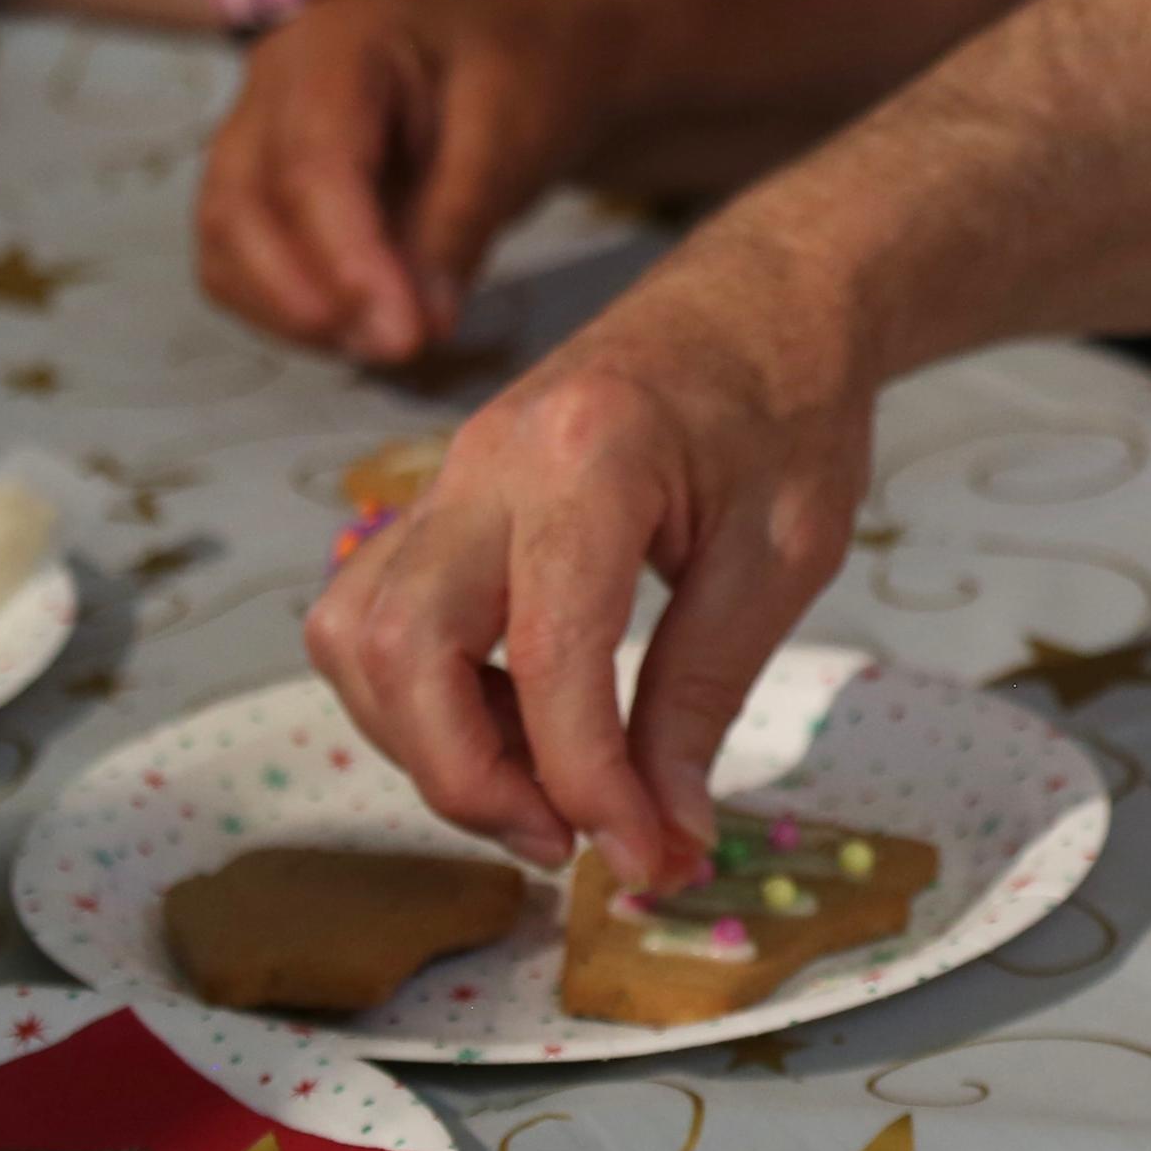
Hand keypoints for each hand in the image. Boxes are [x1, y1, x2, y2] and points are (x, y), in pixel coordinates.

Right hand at [200, 0, 613, 363]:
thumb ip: (459, 225)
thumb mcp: (514, 140)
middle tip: (398, 347)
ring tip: (385, 340)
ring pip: (225, 239)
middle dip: (308, 296)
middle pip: (242, 203)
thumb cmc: (523, 81)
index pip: (313, 163)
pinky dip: (284, 306)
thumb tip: (420, 325)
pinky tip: (355, 326)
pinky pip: (236, 257)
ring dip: (291, 310)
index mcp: (337, 43)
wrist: (522, 61)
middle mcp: (272, 80)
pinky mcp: (254, 180)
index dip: (348, 260)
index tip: (404, 335)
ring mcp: (252, 128)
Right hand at [301, 240, 868, 884]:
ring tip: (544, 786)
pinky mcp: (441, 497)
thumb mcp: (784, 555)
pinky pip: (375, 612)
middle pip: (402, 650)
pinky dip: (420, 695)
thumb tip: (659, 839)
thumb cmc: (791, 407)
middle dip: (469, 779)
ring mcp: (449, 473)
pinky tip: (517, 721)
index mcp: (589, 457)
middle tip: (572, 837)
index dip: (587, 783)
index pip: (550, 656)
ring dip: (429, 742)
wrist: (763, 296)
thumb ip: (703, 696)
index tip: (649, 854)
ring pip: (359, 637)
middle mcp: (488, 460)